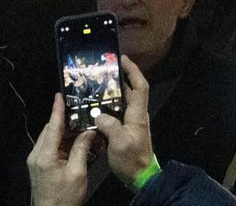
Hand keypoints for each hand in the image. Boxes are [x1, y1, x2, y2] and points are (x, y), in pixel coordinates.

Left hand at [26, 95, 96, 205]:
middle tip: (82, 113)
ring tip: (82, 128)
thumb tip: (88, 131)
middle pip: (50, 130)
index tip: (59, 95)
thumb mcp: (78, 172)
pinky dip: (62, 142)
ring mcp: (36, 161)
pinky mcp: (39, 166)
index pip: (53, 127)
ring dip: (65, 133)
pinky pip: (50, 147)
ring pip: (50, 138)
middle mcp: (37, 156)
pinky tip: (76, 142)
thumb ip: (81, 149)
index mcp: (45, 156)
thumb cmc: (65, 196)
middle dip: (65, 121)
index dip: (57, 110)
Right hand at [92, 56, 156, 184]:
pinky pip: (117, 113)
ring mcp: (131, 123)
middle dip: (120, 78)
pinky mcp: (125, 131)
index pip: (140, 87)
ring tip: (96, 87)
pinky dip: (108, 107)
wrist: (139, 176)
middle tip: (103, 71)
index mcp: (138, 115)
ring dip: (112, 93)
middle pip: (131, 91)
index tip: (123, 59)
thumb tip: (100, 114)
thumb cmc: (132, 159)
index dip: (133, 71)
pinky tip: (95, 108)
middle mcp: (136, 115)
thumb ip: (111, 126)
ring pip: (123, 102)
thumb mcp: (119, 143)